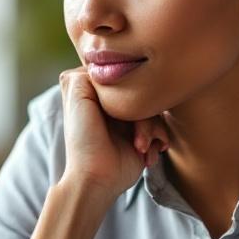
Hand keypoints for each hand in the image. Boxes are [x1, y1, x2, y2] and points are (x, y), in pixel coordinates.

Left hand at [59, 68, 168, 201]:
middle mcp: (112, 104)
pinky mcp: (143, 136)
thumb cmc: (84, 139)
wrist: (97, 177)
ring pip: (153, 110)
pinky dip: (156, 140)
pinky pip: (162, 127)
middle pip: (141, 93)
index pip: (122, 75)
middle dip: (142, 115)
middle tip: (133, 134)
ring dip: (149, 130)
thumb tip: (109, 61)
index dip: (128, 88)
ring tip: (140, 146)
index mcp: (94, 92)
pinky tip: (146, 153)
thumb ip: (89, 68)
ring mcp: (128, 120)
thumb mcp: (76, 94)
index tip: (121, 105)